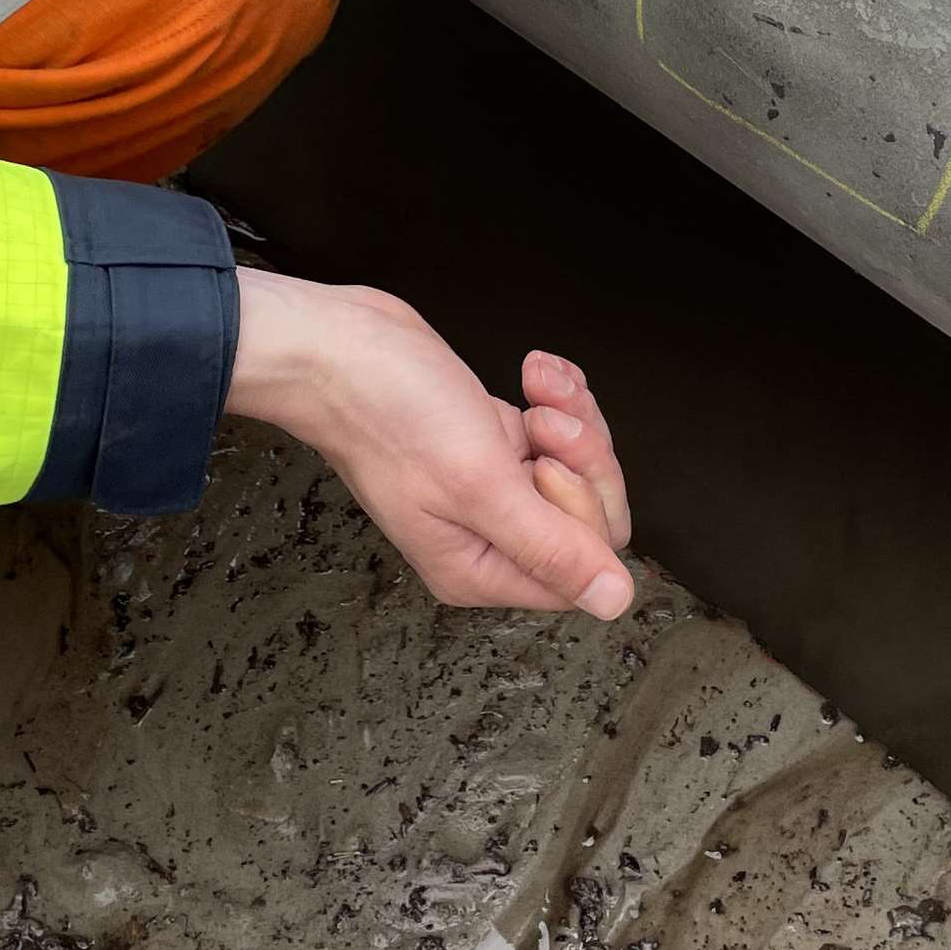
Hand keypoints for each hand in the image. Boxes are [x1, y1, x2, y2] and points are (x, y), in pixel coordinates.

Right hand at [225, 269, 635, 618]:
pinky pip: (561, 429)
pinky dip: (558, 395)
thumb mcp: (479, 485)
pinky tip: (534, 372)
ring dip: (570, 416)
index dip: (583, 513)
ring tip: (534, 387)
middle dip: (582, 456)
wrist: (338, 346)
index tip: (543, 468)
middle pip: (588, 517)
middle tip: (540, 424)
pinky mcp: (497, 442)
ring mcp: (493, 487)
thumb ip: (550, 548)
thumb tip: (612, 602)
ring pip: (580, 467)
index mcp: (479, 568)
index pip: (581, 569)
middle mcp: (489, 536)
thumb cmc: (387, 415)